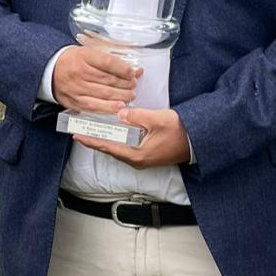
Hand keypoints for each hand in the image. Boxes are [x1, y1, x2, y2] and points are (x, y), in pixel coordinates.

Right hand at [52, 35, 140, 113]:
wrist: (49, 70)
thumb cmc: (72, 61)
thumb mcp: (89, 52)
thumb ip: (111, 60)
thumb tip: (135, 70)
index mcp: (83, 56)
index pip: (108, 62)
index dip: (124, 69)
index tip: (133, 72)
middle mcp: (79, 72)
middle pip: (109, 80)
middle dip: (126, 84)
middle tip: (133, 85)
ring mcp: (76, 88)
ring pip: (104, 94)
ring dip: (121, 96)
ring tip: (130, 95)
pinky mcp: (74, 101)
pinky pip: (94, 106)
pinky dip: (109, 107)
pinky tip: (119, 106)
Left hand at [74, 107, 190, 168]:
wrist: (197, 142)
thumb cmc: (180, 131)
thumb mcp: (157, 119)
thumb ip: (136, 116)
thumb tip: (120, 114)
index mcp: (136, 155)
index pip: (107, 147)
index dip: (91, 140)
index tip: (78, 136)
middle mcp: (137, 160)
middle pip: (110, 149)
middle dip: (96, 140)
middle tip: (82, 131)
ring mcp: (142, 159)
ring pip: (118, 149)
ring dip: (106, 140)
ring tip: (94, 130)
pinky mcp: (147, 155)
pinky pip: (126, 148)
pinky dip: (117, 140)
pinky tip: (114, 132)